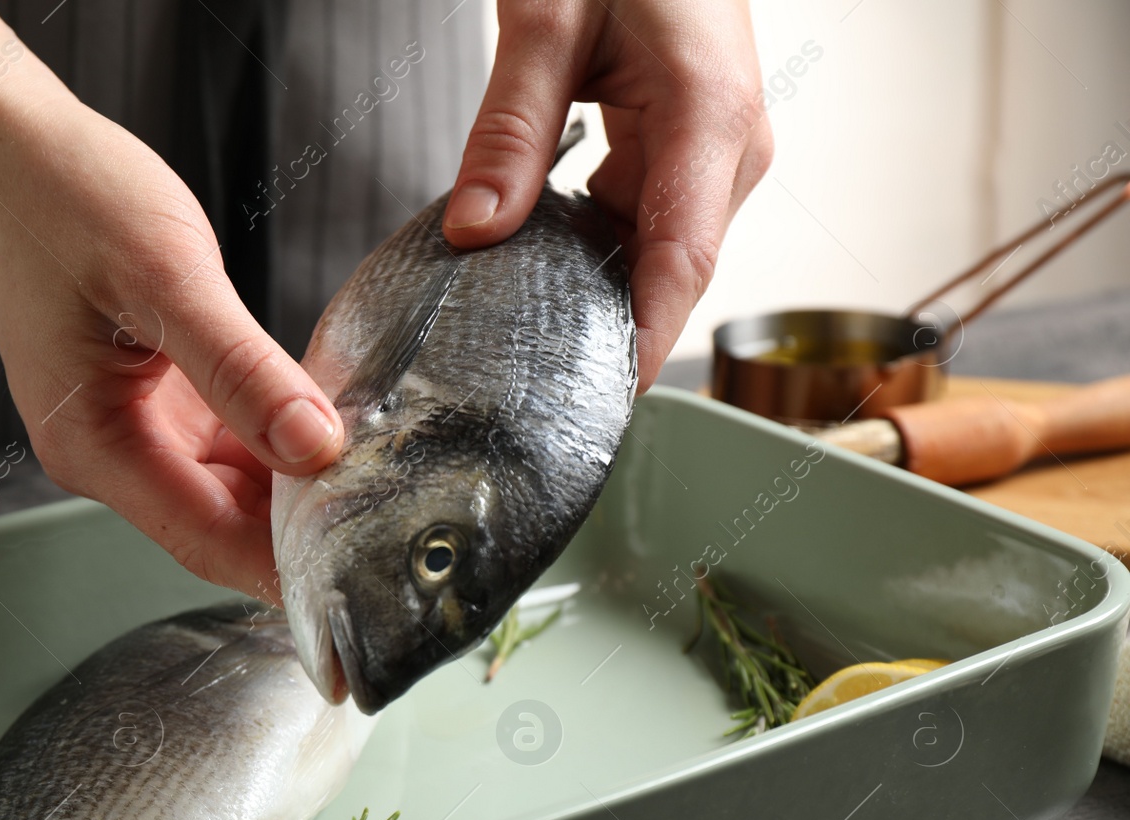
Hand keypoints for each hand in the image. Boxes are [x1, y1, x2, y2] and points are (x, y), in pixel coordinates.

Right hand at [0, 92, 343, 600]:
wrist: (11, 142)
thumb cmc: (66, 196)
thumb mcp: (164, 277)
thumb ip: (241, 369)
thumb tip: (313, 446)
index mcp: (94, 444)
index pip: (207, 540)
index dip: (287, 570)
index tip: (365, 582)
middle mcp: (109, 450)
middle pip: (226, 524)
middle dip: (305, 529)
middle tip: (400, 527)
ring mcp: (133, 426)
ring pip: (236, 484)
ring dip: (301, 483)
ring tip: (387, 481)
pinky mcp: (157, 395)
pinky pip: (233, 438)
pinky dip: (283, 435)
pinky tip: (342, 425)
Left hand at [443, 0, 772, 388]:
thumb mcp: (545, 20)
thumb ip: (508, 129)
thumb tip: (475, 230)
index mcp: (710, 114)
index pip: (682, 260)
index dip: (647, 340)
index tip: (608, 398)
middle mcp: (728, 143)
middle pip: (670, 268)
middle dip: (609, 326)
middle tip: (532, 381)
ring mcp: (713, 148)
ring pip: (654, 249)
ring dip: (594, 284)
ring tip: (523, 327)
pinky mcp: (686, 146)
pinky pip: (641, 219)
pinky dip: (592, 245)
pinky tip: (537, 259)